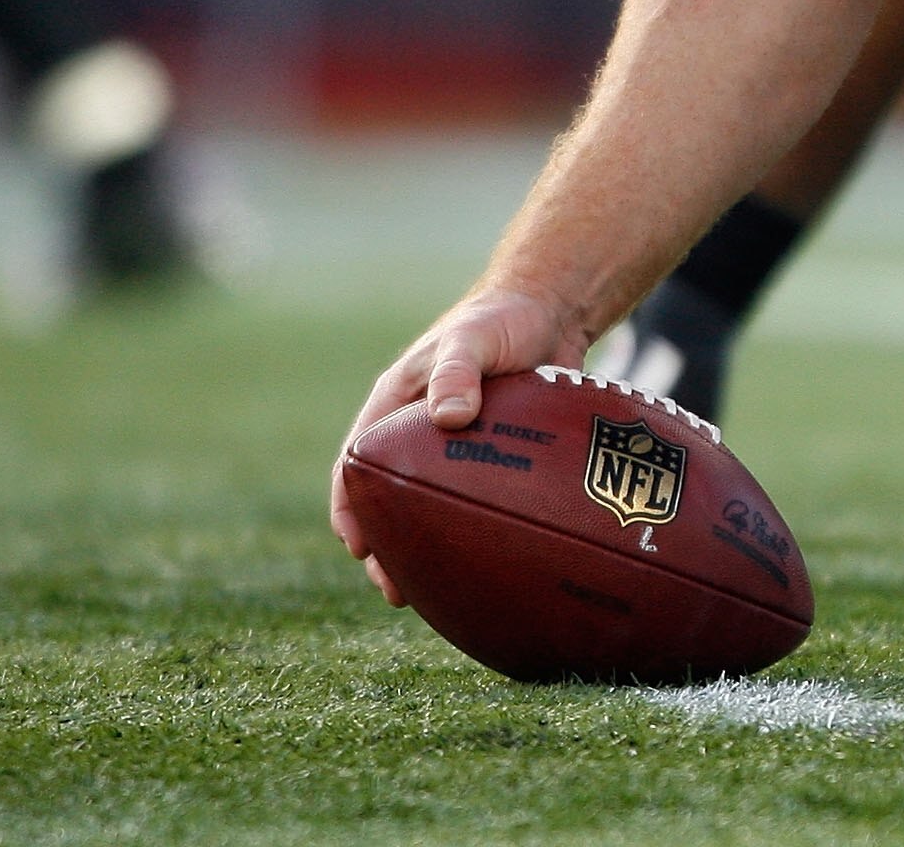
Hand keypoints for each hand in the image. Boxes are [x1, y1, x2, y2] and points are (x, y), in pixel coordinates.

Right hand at [329, 284, 584, 602]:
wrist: (553, 310)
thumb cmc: (502, 319)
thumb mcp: (472, 339)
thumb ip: (457, 373)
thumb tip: (449, 418)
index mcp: (395, 404)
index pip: (358, 464)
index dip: (350, 507)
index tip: (357, 545)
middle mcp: (419, 430)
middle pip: (389, 499)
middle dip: (385, 546)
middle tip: (394, 589)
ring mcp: (456, 447)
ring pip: (430, 508)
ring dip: (424, 548)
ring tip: (432, 593)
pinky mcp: (494, 456)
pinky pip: (475, 502)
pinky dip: (472, 534)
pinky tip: (487, 566)